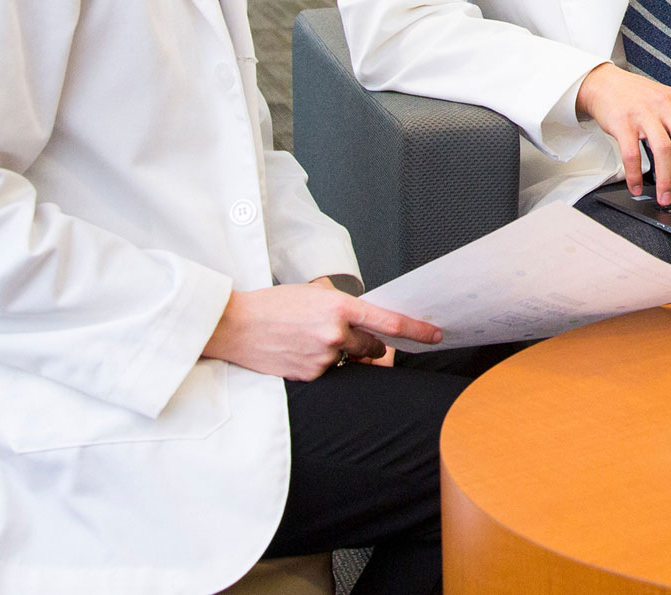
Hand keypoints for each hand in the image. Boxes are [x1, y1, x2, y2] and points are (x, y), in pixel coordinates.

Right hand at [202, 282, 439, 380]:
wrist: (235, 326)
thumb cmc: (273, 305)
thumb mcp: (313, 294)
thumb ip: (343, 306)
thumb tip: (366, 319)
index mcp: (339, 307)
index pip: (390, 322)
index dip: (417, 331)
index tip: (435, 335)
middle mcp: (335, 334)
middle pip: (374, 346)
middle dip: (370, 344)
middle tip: (348, 336)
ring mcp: (323, 358)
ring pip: (351, 360)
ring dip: (342, 353)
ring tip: (311, 339)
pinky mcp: (310, 376)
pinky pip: (330, 372)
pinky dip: (321, 364)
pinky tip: (300, 351)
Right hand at [575, 62, 670, 205]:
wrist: (605, 84)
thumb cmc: (639, 99)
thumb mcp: (667, 105)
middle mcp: (666, 106)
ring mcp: (644, 113)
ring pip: (663, 150)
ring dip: (666, 180)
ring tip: (665, 198)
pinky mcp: (623, 122)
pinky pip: (632, 154)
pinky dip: (635, 175)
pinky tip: (636, 187)